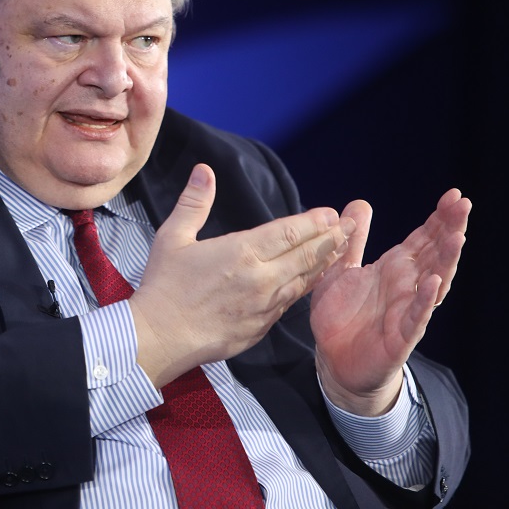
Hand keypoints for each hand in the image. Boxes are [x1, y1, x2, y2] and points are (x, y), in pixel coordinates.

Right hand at [130, 164, 352, 386]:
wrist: (159, 338)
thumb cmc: (163, 286)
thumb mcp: (173, 237)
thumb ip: (194, 202)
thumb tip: (204, 170)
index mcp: (242, 252)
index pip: (289, 232)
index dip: (314, 221)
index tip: (332, 213)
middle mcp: (261, 278)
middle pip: (305, 254)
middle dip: (331, 238)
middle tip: (350, 226)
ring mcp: (264, 306)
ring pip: (304, 280)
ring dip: (324, 263)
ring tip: (342, 249)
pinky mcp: (261, 328)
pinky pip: (290, 303)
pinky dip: (306, 288)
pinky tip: (311, 281)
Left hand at [312, 189, 470, 415]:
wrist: (335, 360)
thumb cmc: (343, 314)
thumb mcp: (341, 269)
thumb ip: (353, 239)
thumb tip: (361, 202)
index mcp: (395, 268)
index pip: (423, 238)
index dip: (438, 217)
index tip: (454, 194)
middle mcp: (407, 286)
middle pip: (435, 254)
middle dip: (450, 230)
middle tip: (463, 205)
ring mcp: (408, 311)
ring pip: (434, 283)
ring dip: (446, 261)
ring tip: (457, 237)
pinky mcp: (401, 337)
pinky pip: (416, 317)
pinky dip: (424, 300)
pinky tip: (432, 282)